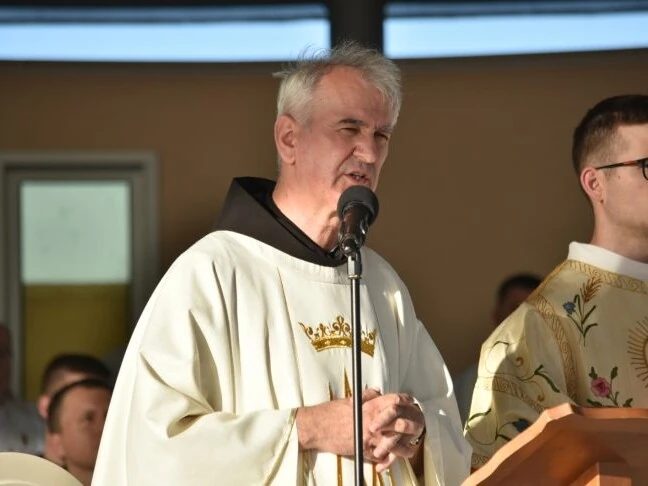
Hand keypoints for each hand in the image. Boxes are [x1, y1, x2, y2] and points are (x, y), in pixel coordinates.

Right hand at [296, 390, 424, 470]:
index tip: (413, 404)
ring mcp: (369, 438)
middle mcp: (373, 421)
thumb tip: (378, 392)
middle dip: (414, 426)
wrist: (316, 427)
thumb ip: (367, 396)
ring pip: (395, 444)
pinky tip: (391, 461)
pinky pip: (380, 457)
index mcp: (370, 406)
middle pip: (402, 423)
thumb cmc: (331, 412)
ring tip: (411, 449)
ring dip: (405, 448)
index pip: (396, 401)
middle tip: (418, 428)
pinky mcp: (363, 451)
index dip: (407, 402)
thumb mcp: (351, 399)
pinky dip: (387, 460)